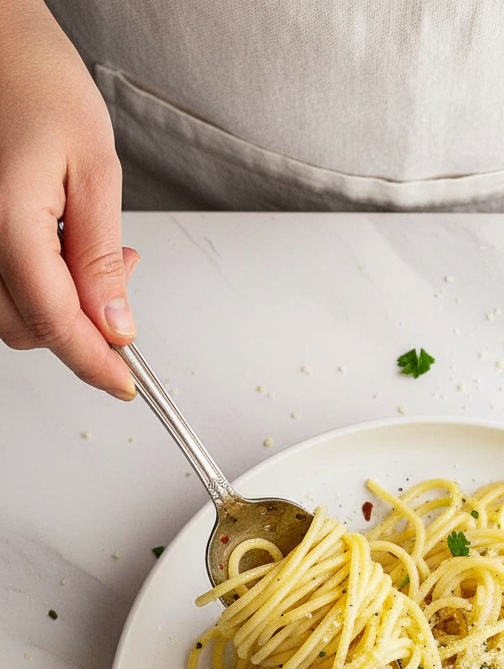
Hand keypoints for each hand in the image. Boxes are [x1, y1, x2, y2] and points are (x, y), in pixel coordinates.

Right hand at [0, 0, 136, 398]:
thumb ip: (100, 257)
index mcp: (5, 223)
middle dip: (81, 330)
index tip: (125, 384)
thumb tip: (114, 324)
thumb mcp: (95, 169)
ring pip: (12, 314)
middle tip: (124, 283)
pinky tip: (67, 250)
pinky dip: (39, 286)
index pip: (53, 323)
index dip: (94, 362)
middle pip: (27, 330)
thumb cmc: (39, 83)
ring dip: (61, 308)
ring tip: (99, 253)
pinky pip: (1, 285)